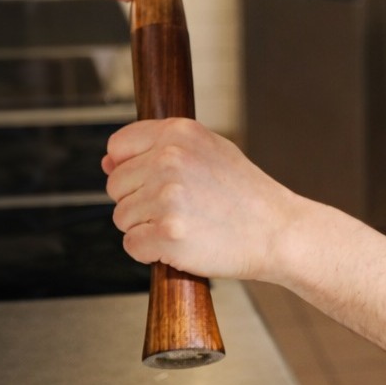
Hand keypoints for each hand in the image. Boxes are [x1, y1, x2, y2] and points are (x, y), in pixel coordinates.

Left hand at [104, 118, 296, 280]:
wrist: (278, 232)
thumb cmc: (244, 194)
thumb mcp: (209, 150)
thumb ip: (160, 148)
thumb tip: (107, 162)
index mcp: (178, 133)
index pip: (118, 147)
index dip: (131, 168)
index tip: (155, 183)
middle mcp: (169, 159)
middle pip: (116, 186)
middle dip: (139, 201)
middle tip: (181, 208)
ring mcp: (168, 197)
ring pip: (122, 217)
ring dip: (146, 227)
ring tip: (187, 224)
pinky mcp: (168, 234)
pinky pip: (132, 245)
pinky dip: (151, 252)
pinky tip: (183, 244)